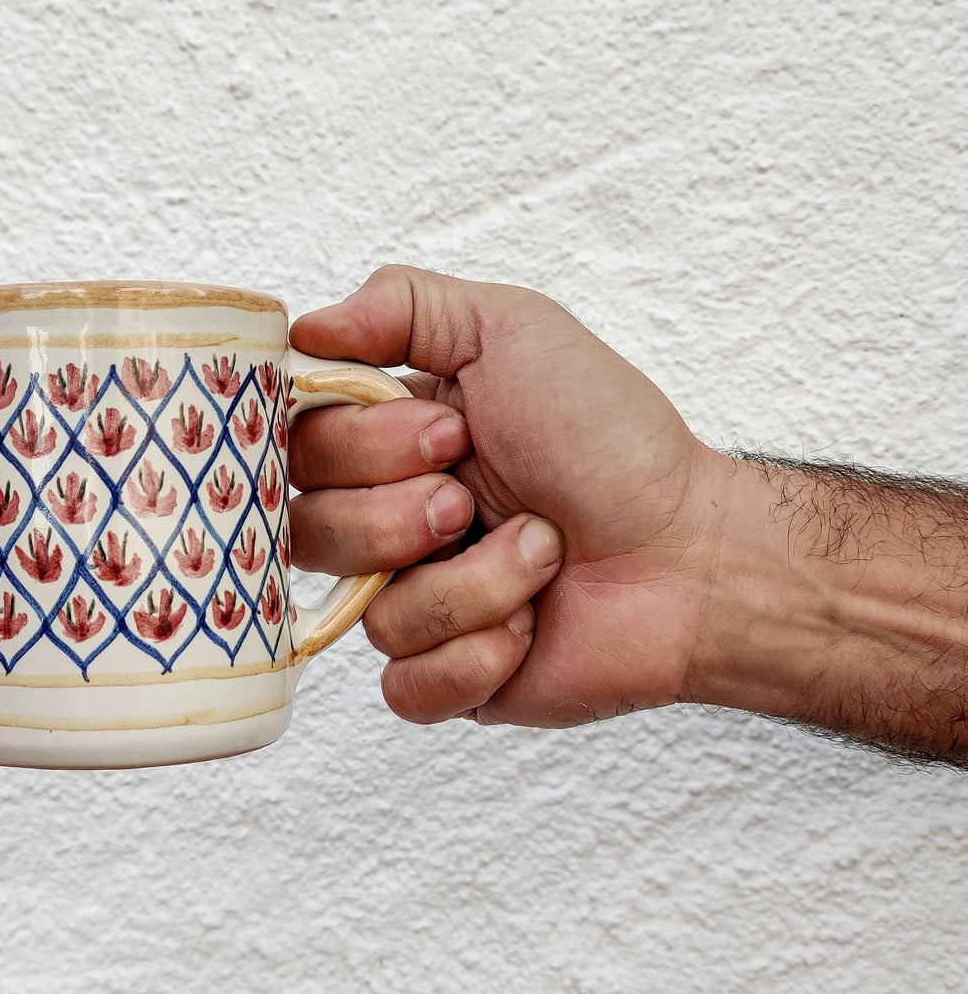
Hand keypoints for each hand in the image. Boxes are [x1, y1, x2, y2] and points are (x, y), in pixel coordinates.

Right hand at [288, 265, 726, 727]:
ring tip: (538, 555)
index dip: (360, 447)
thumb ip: (402, 306)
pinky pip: (404, 687)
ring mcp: (417, 603)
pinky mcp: (449, 680)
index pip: (299, 449)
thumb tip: (302, 327)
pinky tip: (528, 629)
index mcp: (391, 443)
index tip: (449, 432)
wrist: (694, 551)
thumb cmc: (615, 443)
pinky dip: (474, 656)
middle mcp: (391, 523)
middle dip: (405, 515)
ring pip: (368, 614)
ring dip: (472, 582)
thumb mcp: (513, 331)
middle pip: (310, 532)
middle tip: (479, 498)